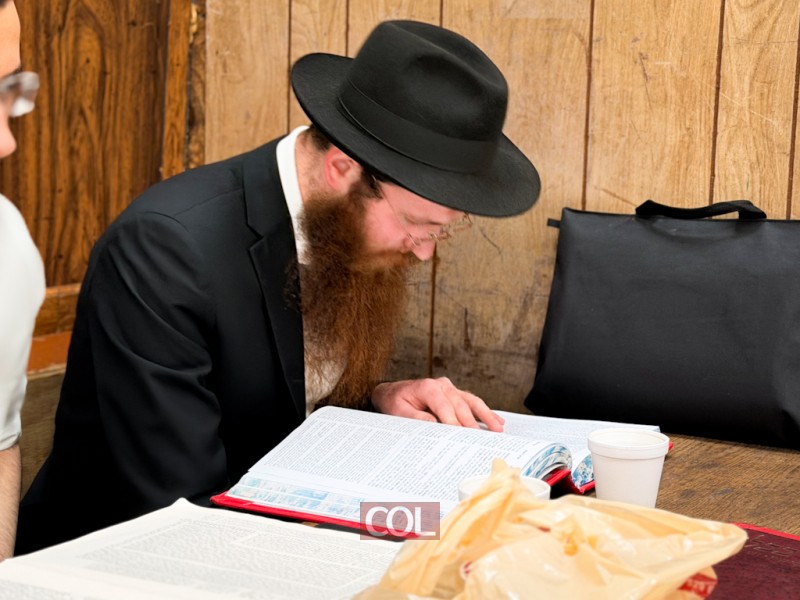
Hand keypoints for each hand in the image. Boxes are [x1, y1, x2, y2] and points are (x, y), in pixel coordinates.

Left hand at [371, 378, 504, 431]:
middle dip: (472, 422)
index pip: (444, 406)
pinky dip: (484, 411)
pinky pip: (472, 402)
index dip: (452, 421)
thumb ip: (416, 417)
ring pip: (471, 401)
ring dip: (486, 415)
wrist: (392, 393)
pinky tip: (497, 420)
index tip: (460, 435)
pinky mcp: (454, 394)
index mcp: (427, 387)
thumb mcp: (398, 411)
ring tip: (498, 428)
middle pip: (460, 404)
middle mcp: (441, 385)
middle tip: (482, 438)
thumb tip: (434, 424)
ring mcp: (450, 388)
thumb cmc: (395, 402)